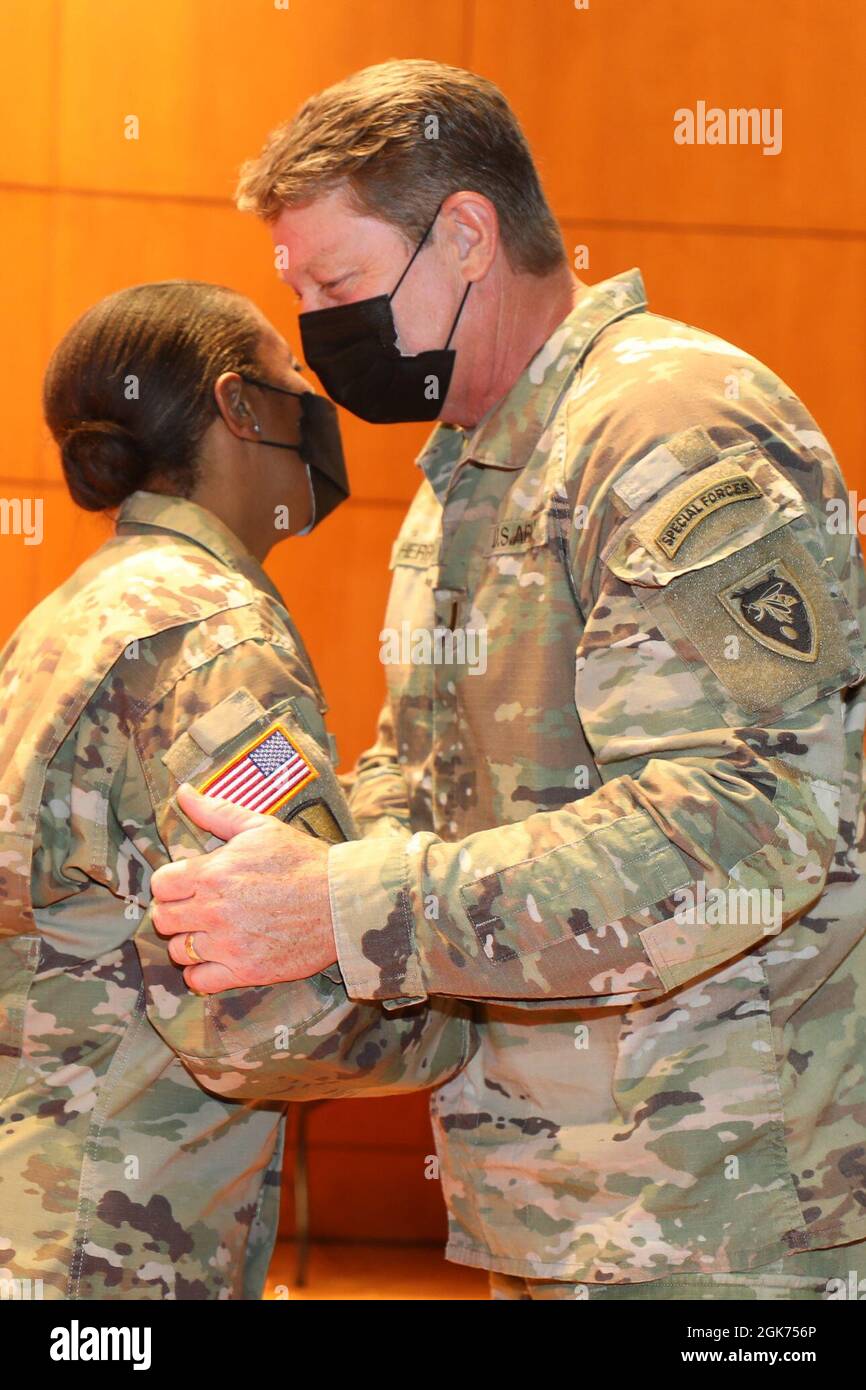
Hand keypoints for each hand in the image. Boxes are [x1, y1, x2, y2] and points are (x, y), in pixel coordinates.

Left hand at [150, 783, 336, 994]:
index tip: (188, 885)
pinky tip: (216, 959)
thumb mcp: (260, 827)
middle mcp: (213, 911)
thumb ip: (216, 811)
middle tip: (197, 909)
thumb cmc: (302, 861)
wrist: (341, 902)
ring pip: (178, 951)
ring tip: (209, 933)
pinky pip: (199, 981)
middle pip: (163, 919)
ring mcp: (228, 944)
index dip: (171, 884)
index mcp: (212, 873)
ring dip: (188, 942)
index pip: (161, 885)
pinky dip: (201, 973)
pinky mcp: (245, 971)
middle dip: (176, 912)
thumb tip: (182, 792)